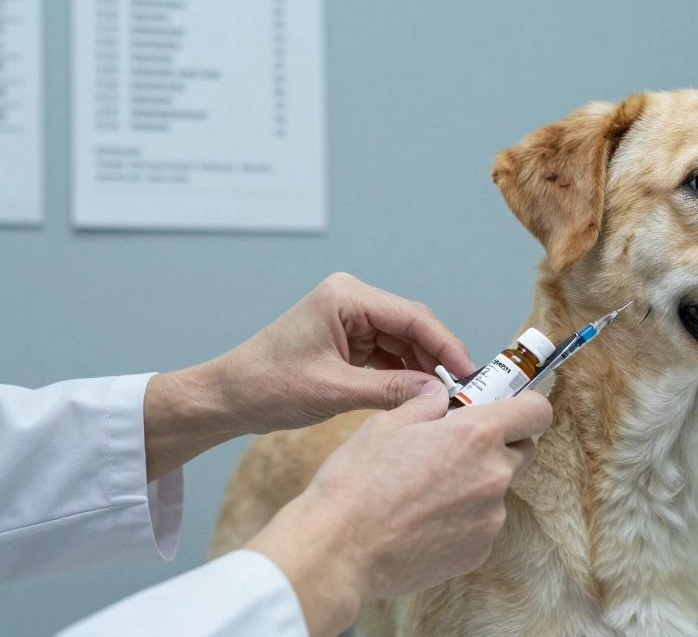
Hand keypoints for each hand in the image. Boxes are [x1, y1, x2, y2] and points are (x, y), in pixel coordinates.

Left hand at [143, 273, 475, 479]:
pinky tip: (420, 399)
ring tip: (446, 400)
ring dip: (423, 371)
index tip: (469, 372)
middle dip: (438, 359)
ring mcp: (350, 322)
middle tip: (466, 391)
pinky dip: (404, 377)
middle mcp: (351, 302)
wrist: (228, 399)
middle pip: (412, 328)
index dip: (445, 345)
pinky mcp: (348, 343)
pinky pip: (388, 357)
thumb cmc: (266, 385)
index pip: (411, 316)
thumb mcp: (333, 391)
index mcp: (345, 296)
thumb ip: (390, 391)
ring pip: (403, 344)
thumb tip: (438, 395)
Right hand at [246, 384, 552, 636]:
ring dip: (474, 484)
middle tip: (455, 448)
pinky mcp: (478, 551)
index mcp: (475, 435)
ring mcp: (489, 518)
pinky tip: (422, 520)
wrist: (338, 548)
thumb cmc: (356, 482)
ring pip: (497, 490)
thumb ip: (426, 404)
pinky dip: (461, 519)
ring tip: (425, 491)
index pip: (536, 411)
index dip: (525, 407)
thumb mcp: (387, 424)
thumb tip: (441, 395)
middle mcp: (493, 475)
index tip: (510, 409)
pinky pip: (480, 524)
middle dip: (498, 444)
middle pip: (522, 451)